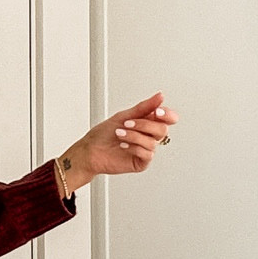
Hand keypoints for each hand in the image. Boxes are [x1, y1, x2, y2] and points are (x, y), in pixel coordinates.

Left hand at [59, 93, 175, 188]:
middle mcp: (148, 136)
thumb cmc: (103, 134)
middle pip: (162, 130)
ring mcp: (145, 150)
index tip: (157, 112)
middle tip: (128, 123)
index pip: (167, 118)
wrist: (90, 151)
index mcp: (147, 123)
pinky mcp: (141, 162)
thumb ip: (144, 107)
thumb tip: (160, 96)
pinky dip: (135, 147)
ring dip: (134, 136)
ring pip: (153, 142)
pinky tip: (123, 146)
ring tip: (120, 134)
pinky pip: (148, 154)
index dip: (167, 115)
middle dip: (144, 125)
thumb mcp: (124, 116)